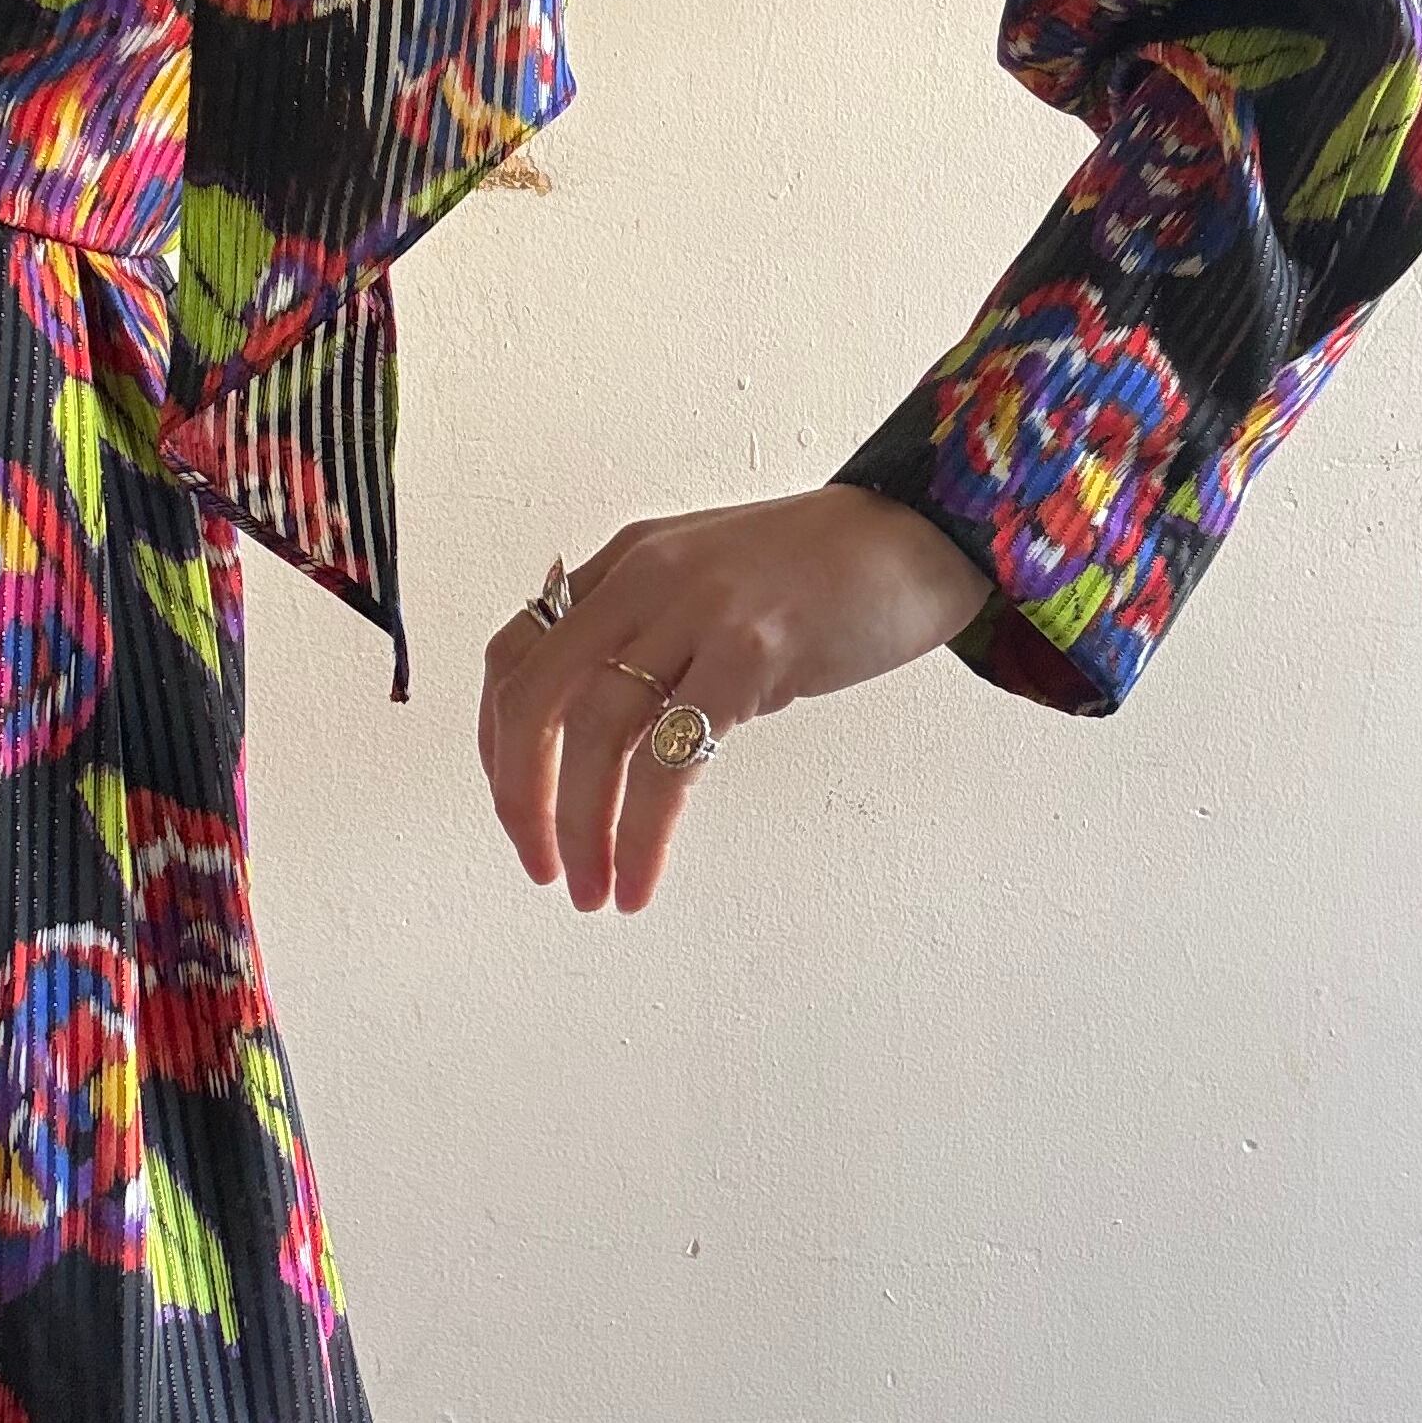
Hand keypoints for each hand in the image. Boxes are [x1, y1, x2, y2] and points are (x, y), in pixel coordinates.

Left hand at [477, 486, 993, 914]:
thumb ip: (655, 637)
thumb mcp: (713, 584)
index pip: (516, 655)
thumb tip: (603, 732)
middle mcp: (645, 579)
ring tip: (594, 891)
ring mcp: (697, 609)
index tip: (518, 808)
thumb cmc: (829, 572)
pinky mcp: (751, 649)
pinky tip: (641, 877)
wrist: (925, 532)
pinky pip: (671, 761)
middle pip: (533, 697)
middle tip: (541, 867)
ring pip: (595, 734)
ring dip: (581, 830)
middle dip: (520, 798)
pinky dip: (643, 834)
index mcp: (627, 564)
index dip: (496, 743)